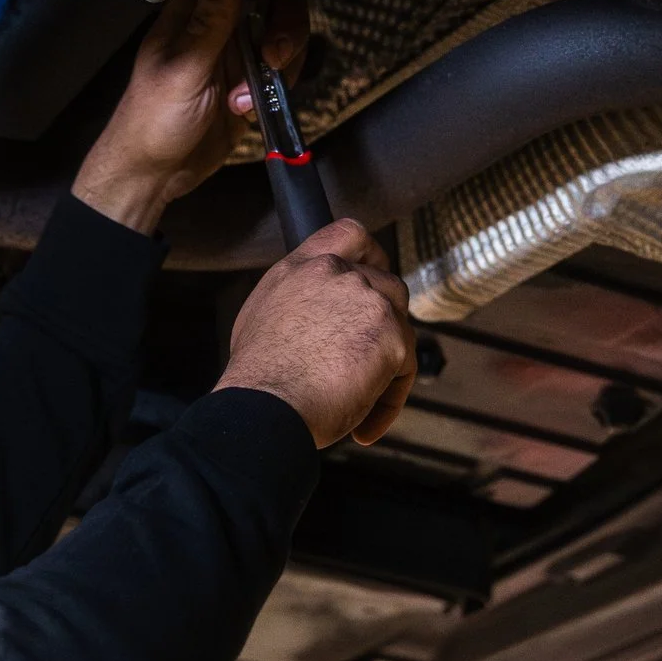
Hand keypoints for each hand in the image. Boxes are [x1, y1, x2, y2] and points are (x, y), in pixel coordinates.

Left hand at [72, 0, 308, 234]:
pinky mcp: (251, 85)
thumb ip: (209, 24)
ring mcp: (237, 55)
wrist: (155, 175)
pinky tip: (244, 111)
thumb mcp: (183, 70)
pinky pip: (282, 72)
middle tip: (274, 57)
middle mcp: (219, 26)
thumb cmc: (153, 119)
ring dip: (280, 64)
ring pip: (282, 36)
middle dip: (285, 25)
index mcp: (192, 13)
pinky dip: (276, 89)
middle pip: (273, 0)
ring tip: (244, 99)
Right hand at [216, 219, 415, 446]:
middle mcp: (335, 274)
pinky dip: (388, 399)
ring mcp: (368, 301)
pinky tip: (362, 426)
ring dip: (387, 363)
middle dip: (384, 322)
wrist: (265, 408)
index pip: (348, 234)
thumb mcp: (261, 319)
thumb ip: (296, 303)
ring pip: (400, 326)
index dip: (370, 253)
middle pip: (386, 284)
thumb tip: (312, 317)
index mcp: (300, 269)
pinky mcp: (392, 336)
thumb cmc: (256, 381)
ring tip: (357, 402)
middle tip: (368, 360)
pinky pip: (405, 367)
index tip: (376, 272)